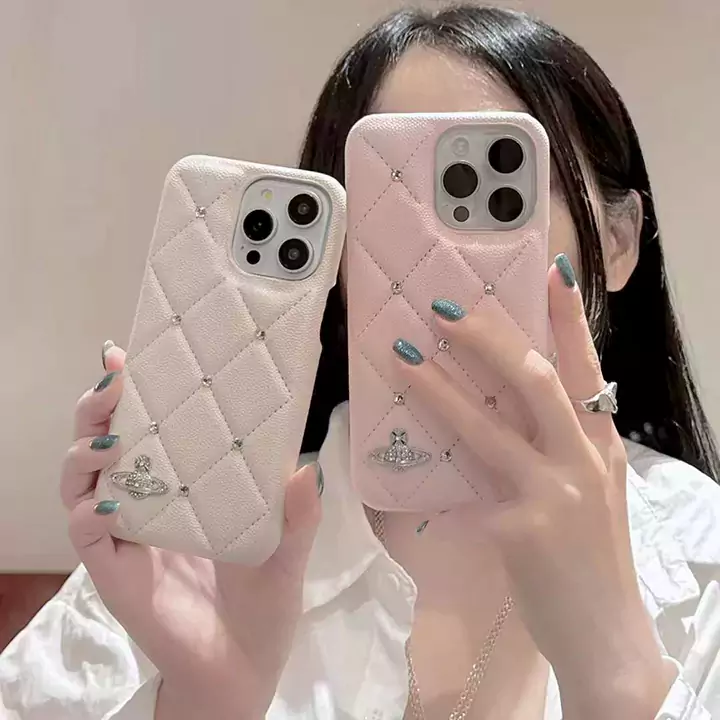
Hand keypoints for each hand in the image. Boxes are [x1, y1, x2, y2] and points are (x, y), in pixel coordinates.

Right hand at [61, 345, 321, 719]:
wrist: (244, 667)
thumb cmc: (265, 601)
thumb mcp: (288, 549)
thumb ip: (298, 514)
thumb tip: (308, 468)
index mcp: (184, 486)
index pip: (149, 429)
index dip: (133, 392)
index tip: (127, 354)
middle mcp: (148, 503)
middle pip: (105, 444)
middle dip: (99, 410)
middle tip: (114, 381)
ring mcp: (127, 538)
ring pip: (83, 484)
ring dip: (87, 455)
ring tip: (110, 439)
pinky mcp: (116, 574)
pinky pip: (89, 539)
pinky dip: (90, 517)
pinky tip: (106, 504)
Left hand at [394, 256, 672, 718]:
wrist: (605, 636)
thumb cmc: (591, 559)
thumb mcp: (588, 491)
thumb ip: (555, 448)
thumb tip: (505, 409)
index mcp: (600, 445)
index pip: (585, 368)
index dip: (568, 319)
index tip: (550, 272)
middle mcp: (581, 459)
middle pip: (534, 379)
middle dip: (488, 337)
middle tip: (443, 309)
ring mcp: (551, 492)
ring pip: (489, 422)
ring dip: (441, 385)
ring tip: (404, 355)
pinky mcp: (517, 526)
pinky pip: (466, 479)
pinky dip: (434, 456)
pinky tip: (404, 435)